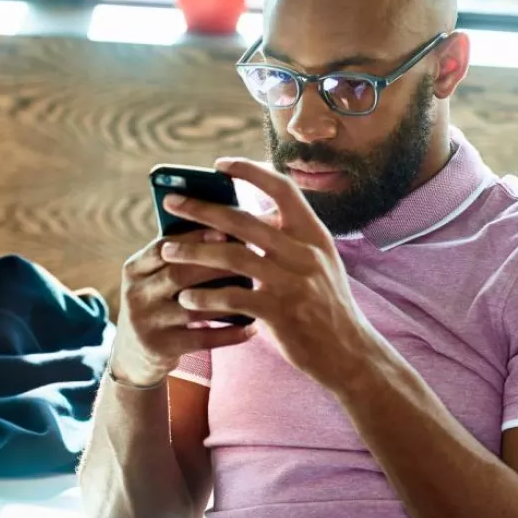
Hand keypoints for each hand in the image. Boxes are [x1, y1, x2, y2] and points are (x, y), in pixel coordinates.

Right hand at [111, 229, 259, 386]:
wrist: (133, 356)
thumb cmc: (158, 304)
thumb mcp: (154, 278)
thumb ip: (178, 256)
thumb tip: (223, 223)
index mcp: (134, 270)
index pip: (163, 247)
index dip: (194, 238)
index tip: (226, 231)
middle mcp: (135, 295)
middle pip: (178, 275)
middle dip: (215, 265)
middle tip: (248, 257)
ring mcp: (146, 323)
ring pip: (192, 307)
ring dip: (227, 297)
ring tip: (256, 289)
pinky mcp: (161, 348)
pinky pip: (202, 340)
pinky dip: (229, 333)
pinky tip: (253, 327)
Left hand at [157, 158, 375, 388]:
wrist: (350, 353)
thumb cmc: (324, 304)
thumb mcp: (317, 262)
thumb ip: (287, 239)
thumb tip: (241, 216)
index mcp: (314, 234)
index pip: (283, 188)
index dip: (251, 171)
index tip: (220, 165)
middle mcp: (305, 252)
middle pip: (244, 219)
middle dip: (202, 208)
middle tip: (171, 201)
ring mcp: (293, 282)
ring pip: (232, 255)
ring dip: (193, 251)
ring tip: (167, 251)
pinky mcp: (280, 313)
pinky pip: (233, 298)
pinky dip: (205, 297)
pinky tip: (187, 299)